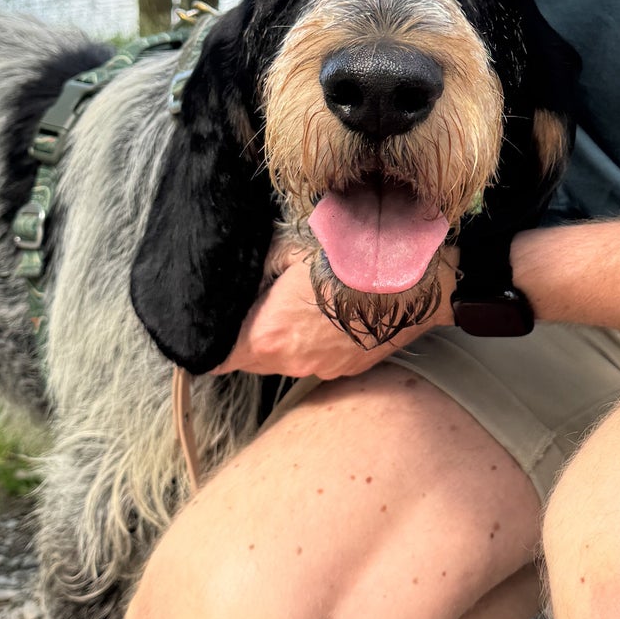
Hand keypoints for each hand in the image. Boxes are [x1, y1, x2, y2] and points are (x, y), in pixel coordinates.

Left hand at [212, 257, 455, 379]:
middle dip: (250, 337)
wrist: (408, 274)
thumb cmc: (347, 256)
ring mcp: (323, 369)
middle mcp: (291, 363)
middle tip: (259, 305)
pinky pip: (320, 360)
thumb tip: (240, 276)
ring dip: (287, 340)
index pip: (216, 359)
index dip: (211, 343)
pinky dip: (319, 343)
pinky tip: (331, 315)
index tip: (215, 327)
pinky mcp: (350, 368)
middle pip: (251, 361)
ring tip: (302, 306)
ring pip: (288, 361)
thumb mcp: (286, 249)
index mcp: (266, 336)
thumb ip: (254, 270)